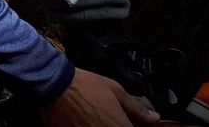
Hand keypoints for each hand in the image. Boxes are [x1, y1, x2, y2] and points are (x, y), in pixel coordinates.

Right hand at [41, 68, 160, 124]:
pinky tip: (85, 121)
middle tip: (107, 117)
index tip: (127, 121)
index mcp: (120, 126)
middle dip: (116, 125)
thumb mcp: (114, 90)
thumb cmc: (86, 85)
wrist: (55, 84)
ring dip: (100, 125)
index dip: (131, 125)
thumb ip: (136, 107)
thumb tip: (154, 118)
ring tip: (94, 118)